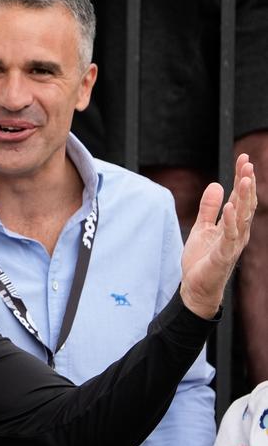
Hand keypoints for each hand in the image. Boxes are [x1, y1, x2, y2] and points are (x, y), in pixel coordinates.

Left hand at [180, 154, 256, 318]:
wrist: (196, 287)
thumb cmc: (202, 259)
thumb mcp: (201, 228)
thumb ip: (208, 208)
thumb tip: (217, 184)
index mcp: (232, 225)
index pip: (239, 197)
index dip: (242, 178)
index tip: (243, 158)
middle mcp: (237, 232)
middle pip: (245, 203)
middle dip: (247, 183)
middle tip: (248, 162)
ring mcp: (232, 244)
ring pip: (242, 217)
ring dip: (244, 198)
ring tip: (245, 179)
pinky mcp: (223, 255)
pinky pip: (229, 236)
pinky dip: (230, 221)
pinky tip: (230, 207)